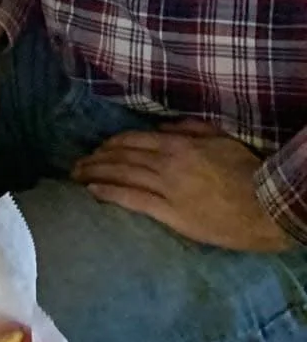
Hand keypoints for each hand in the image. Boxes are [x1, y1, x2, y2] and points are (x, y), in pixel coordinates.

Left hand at [73, 124, 295, 251]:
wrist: (265, 206)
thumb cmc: (246, 170)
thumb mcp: (218, 137)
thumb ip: (188, 128)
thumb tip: (160, 126)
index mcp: (177, 144)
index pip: (132, 140)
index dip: (109, 144)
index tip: (96, 149)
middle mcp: (166, 164)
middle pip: (120, 157)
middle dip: (95, 159)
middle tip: (76, 163)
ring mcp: (167, 189)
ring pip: (121, 176)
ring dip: (95, 174)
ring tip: (76, 176)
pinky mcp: (172, 215)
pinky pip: (133, 200)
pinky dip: (109, 193)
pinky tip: (92, 192)